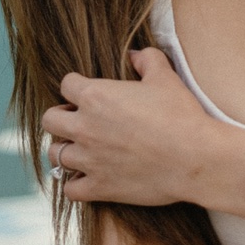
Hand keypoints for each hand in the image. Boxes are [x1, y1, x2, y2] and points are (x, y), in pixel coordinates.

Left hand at [43, 48, 223, 206]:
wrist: (195, 157)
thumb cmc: (180, 114)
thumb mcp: (165, 77)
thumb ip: (147, 60)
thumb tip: (135, 55)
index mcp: (95, 96)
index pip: (66, 85)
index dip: (77, 87)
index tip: (88, 93)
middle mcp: (84, 127)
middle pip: (49, 120)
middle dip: (62, 118)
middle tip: (80, 121)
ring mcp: (89, 160)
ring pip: (55, 155)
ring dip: (67, 150)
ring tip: (83, 150)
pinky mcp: (99, 187)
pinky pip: (70, 189)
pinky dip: (75, 183)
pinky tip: (88, 178)